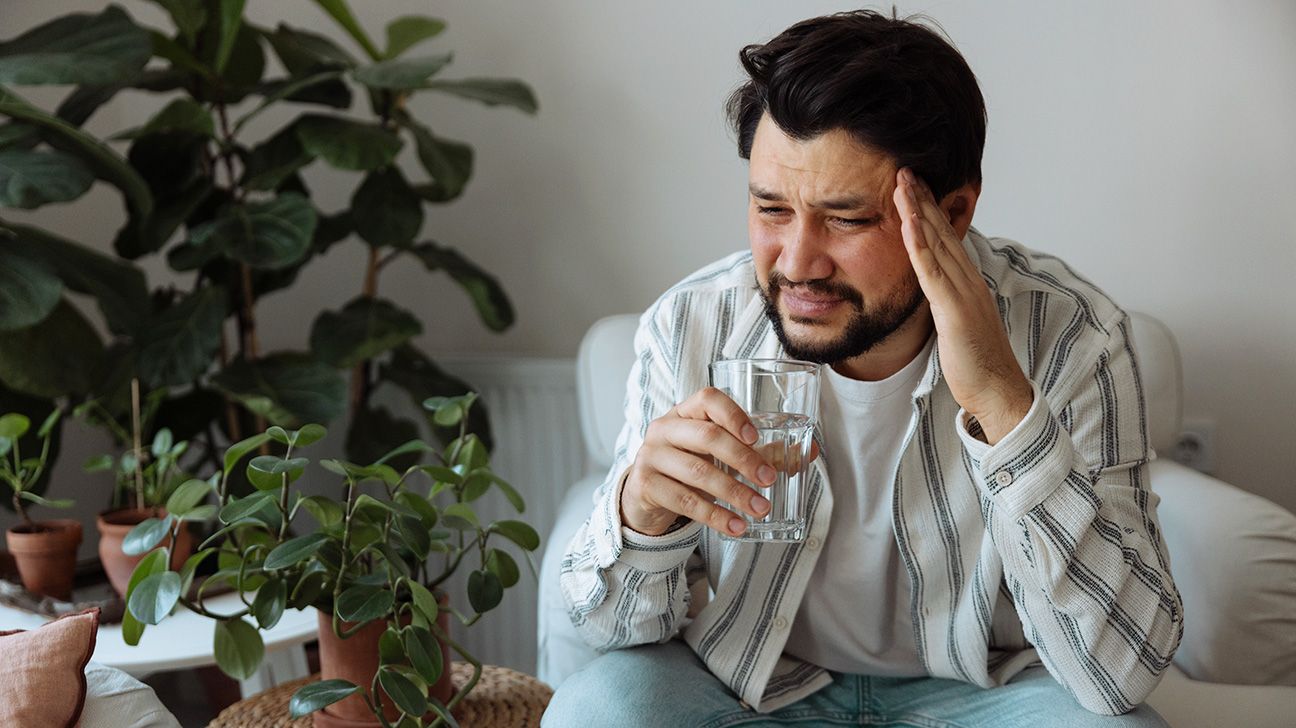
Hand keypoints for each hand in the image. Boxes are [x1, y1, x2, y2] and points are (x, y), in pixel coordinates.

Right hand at [620, 388, 816, 536]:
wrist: (645, 493)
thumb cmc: (690, 465)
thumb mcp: (718, 454)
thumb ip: (761, 451)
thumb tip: (810, 452)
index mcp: (685, 412)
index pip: (708, 399)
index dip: (734, 415)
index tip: (757, 437)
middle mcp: (664, 429)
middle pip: (706, 436)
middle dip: (743, 459)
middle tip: (769, 479)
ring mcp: (651, 456)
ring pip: (698, 473)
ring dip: (734, 493)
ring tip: (761, 508)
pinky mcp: (646, 486)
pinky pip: (686, 502)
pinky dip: (716, 516)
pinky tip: (737, 526)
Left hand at [893, 167, 1032, 443]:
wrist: (999, 393)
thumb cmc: (977, 363)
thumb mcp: (956, 323)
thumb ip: (944, 301)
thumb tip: (930, 290)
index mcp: (967, 283)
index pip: (945, 238)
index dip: (928, 209)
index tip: (911, 185)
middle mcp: (968, 280)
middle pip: (942, 231)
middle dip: (922, 199)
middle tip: (904, 168)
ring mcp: (964, 293)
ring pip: (938, 244)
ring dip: (919, 211)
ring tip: (902, 183)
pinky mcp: (955, 311)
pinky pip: (934, 273)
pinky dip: (920, 247)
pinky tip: (908, 225)